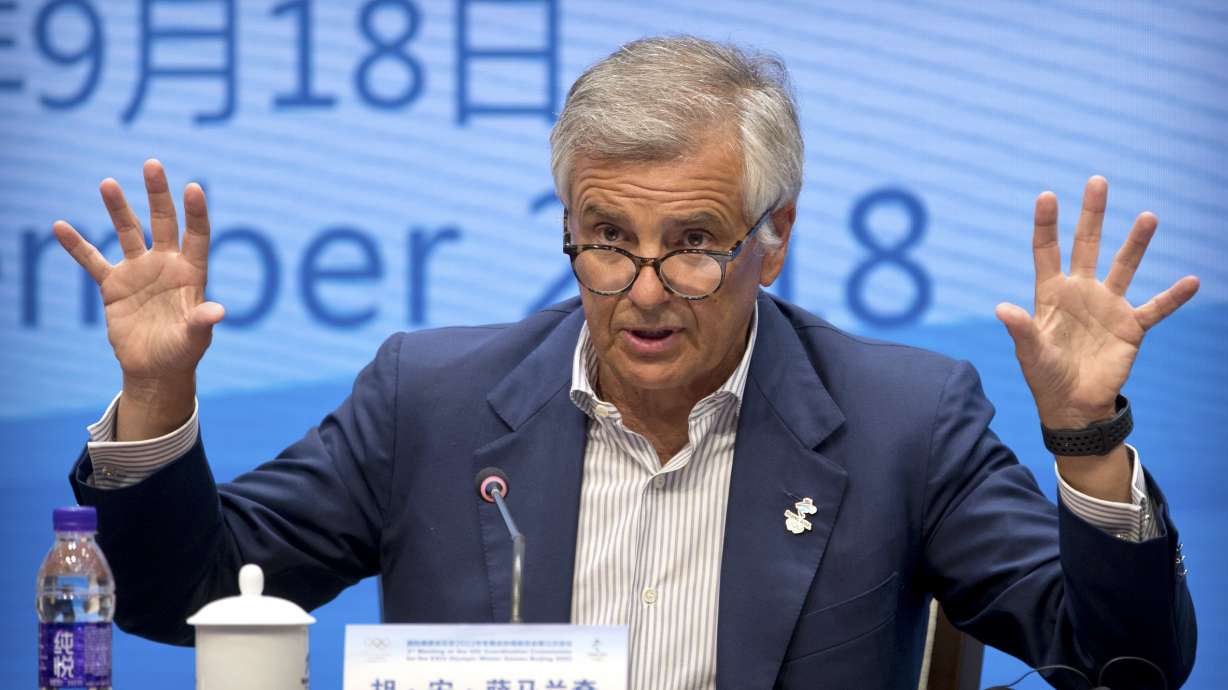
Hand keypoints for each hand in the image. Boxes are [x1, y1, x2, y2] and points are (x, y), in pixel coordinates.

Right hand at [54, 159, 223, 437]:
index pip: (196, 236)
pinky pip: (92, 260)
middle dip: (157, 195)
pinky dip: (77, 245)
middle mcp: (166, 265)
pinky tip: (60, 226)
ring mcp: (139, 271)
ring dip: (118, 209)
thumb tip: (218, 311)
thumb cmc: (182, 352)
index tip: (194, 187)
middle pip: (163, 222)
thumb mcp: (195, 339)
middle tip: (152, 164)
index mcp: (191, 273)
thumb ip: (202, 322)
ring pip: (128, 232)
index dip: (196, 213)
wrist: (155, 368)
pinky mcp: (113, 285)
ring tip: (108, 183)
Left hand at [995, 176, 1198, 429]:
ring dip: (1136, 243)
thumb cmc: (1045, 376)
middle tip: (1097, 181)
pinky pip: (1156, 308)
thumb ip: (1021, 329)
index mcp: (1051, 294)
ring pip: (1124, 267)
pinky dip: (1173, 297)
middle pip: (1087, 245)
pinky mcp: (1131, 328)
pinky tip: (1192, 281)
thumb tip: (1002, 308)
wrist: (1073, 405)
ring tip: (1147, 216)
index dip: (1046, 224)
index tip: (1046, 195)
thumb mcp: (1030, 352)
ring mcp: (1108, 307)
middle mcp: (1081, 292)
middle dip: (1092, 215)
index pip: (1047, 251)